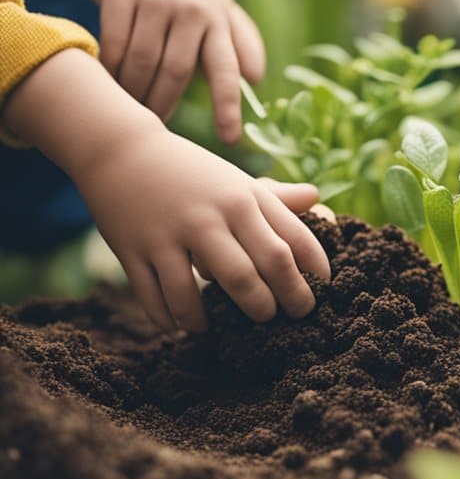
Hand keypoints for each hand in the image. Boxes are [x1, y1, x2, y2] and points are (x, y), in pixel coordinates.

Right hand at [75, 129, 329, 329]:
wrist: (120, 151)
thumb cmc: (191, 173)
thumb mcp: (235, 180)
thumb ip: (276, 197)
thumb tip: (317, 198)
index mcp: (244, 199)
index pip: (294, 243)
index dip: (315, 274)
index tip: (321, 296)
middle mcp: (210, 217)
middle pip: (254, 274)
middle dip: (275, 305)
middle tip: (281, 319)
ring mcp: (169, 235)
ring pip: (198, 294)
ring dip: (217, 321)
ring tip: (229, 327)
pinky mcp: (133, 251)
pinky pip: (157, 299)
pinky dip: (173, 320)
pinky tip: (186, 326)